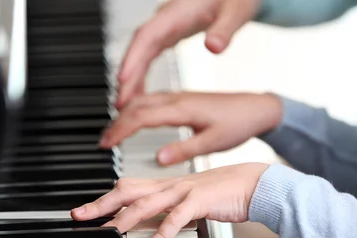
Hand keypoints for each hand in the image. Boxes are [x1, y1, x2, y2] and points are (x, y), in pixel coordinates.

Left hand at [70, 163, 269, 237]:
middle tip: (81, 216)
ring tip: (110, 234)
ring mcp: (185, 190)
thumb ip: (169, 210)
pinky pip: (177, 216)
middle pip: (128, 191)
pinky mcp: (201, 199)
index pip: (127, 189)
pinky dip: (162, 233)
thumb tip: (151, 226)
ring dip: (125, 220)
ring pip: (147, 203)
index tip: (83, 211)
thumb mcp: (190, 201)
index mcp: (167, 185)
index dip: (104, 199)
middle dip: (103, 204)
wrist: (254, 183)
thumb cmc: (224, 193)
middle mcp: (171, 185)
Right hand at [101, 92, 282, 164]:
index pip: (141, 116)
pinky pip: (152, 100)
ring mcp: (179, 97)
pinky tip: (134, 120)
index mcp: (182, 109)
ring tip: (112, 134)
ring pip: (142, 101)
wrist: (257, 108)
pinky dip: (136, 110)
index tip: (106, 143)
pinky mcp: (182, 99)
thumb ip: (184, 150)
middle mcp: (177, 99)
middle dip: (116, 123)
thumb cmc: (239, 123)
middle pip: (136, 105)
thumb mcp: (213, 142)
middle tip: (103, 142)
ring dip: (124, 115)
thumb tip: (158, 158)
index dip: (120, 129)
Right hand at [116, 0, 260, 107]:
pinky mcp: (169, 34)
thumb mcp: (235, 12)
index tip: (123, 79)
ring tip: (125, 105)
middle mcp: (166, 20)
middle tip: (120, 104)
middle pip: (139, 49)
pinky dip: (142, 74)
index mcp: (177, 13)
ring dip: (131, 78)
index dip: (133, 58)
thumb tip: (213, 47)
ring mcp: (165, 27)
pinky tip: (140, 94)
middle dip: (128, 76)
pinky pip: (149, 56)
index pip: (148, 36)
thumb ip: (225, 30)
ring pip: (141, 54)